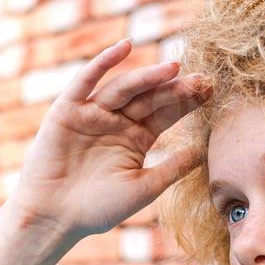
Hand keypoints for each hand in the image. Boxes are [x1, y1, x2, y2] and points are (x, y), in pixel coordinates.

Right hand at [5, 38, 212, 239]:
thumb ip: (172, 168)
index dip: (188, 102)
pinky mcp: (68, 109)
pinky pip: (86, 81)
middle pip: (150, 97)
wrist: (53, 217)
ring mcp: (93, 113)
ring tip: (174, 68)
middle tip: (201, 80)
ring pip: (125, 88)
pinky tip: (125, 46)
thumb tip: (204, 151)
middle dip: (175, 88)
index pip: (167, 113)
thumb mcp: (144, 188)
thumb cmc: (98, 209)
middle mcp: (117, 121)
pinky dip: (103, 62)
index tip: (211, 90)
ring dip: (148, 76)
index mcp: (136, 138)